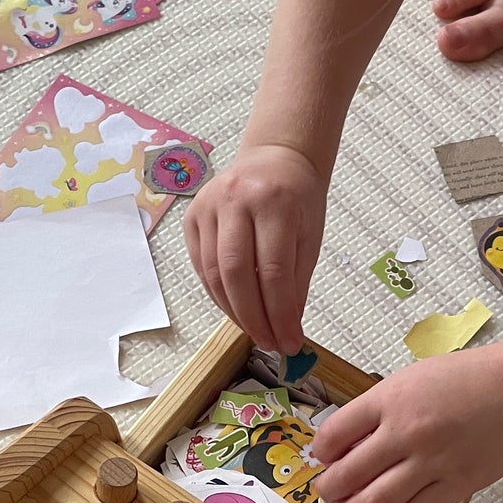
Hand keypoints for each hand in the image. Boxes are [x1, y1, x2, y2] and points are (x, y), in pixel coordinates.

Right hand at [183, 143, 326, 352]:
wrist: (275, 159)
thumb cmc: (297, 198)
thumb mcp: (311, 235)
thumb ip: (297, 281)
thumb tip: (287, 327)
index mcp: (273, 201)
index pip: (273, 271)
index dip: (279, 314)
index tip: (290, 341)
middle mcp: (235, 199)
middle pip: (236, 274)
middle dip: (253, 317)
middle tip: (269, 343)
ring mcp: (208, 206)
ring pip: (213, 273)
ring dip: (233, 311)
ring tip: (254, 331)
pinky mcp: (192, 216)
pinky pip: (201, 266)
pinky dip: (218, 294)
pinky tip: (236, 309)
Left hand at [314, 344, 502, 502]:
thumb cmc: (470, 378)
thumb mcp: (413, 378)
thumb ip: (380, 409)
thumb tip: (347, 445)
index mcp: (389, 398)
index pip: (332, 435)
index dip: (321, 453)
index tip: (326, 459)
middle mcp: (405, 431)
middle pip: (346, 476)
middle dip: (329, 490)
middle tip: (331, 491)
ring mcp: (432, 461)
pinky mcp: (457, 485)